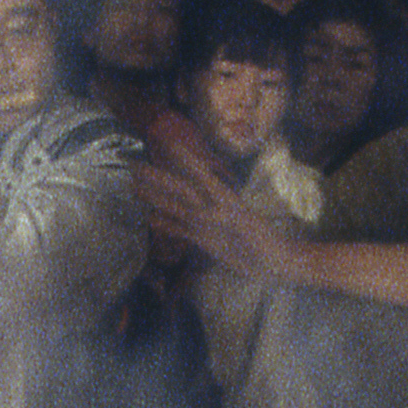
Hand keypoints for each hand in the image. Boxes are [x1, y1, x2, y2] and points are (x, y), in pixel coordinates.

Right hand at [134, 159, 296, 276]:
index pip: (201, 176)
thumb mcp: (252, 228)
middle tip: (134, 168)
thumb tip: (215, 212)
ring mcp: (205, 223)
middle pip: (180, 190)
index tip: (169, 144)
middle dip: (158, 178)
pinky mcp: (204, 240)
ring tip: (134, 188)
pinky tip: (150, 220)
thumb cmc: (267, 243)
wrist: (273, 263)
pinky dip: (166, 225)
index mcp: (223, 200)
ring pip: (176, 207)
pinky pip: (180, 230)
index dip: (186, 161)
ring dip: (156, 198)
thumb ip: (233, 219)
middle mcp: (210, 208)